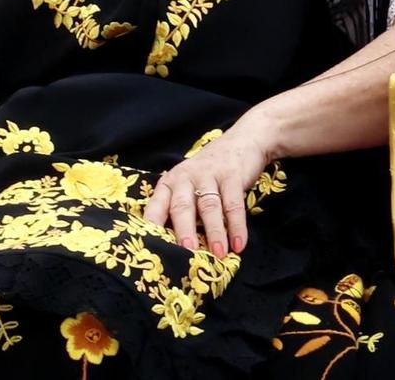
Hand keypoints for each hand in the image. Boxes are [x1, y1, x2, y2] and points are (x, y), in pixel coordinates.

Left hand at [144, 120, 270, 257]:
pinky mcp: (232, 175)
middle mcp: (185, 178)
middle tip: (187, 252)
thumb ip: (180, 212)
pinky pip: (234, 204)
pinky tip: (239, 244)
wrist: (242, 141)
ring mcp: (209, 175)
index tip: (152, 251)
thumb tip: (174, 252)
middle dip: (184, 231)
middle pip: (182, 207)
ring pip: (209, 207)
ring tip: (218, 254)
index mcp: (169, 184)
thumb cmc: (208, 174)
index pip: (156, 208)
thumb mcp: (188, 187)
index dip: (152, 229)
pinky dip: (237, 226)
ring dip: (214, 232)